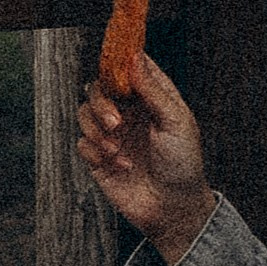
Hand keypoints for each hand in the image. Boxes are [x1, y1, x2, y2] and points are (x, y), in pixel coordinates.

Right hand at [77, 51, 215, 263]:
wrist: (173, 208)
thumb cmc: (183, 164)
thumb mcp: (175, 122)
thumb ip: (153, 90)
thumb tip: (134, 58)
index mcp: (151, 98)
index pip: (129, 68)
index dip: (119, 60)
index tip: (112, 61)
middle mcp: (129, 112)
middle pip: (99, 88)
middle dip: (102, 103)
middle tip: (116, 122)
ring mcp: (113, 134)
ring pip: (84, 113)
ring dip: (97, 130)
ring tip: (117, 150)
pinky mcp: (100, 157)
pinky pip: (83, 143)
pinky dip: (96, 153)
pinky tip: (120, 166)